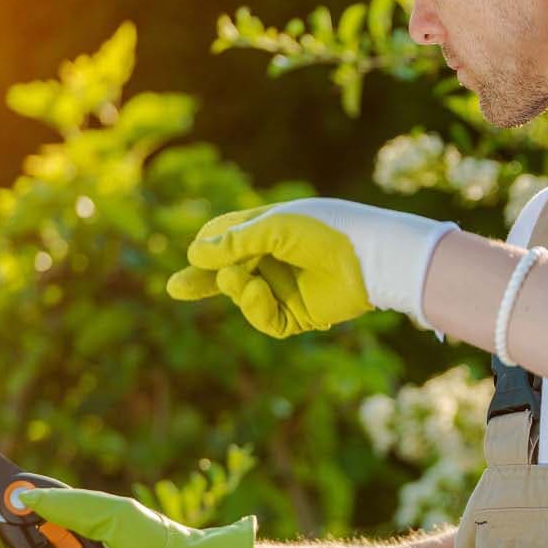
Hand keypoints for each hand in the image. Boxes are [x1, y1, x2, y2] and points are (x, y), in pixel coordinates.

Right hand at [166, 199, 454, 337]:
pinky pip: (267, 318)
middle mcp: (277, 259)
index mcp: (272, 228)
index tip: (197, 250)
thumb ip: (235, 241)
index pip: (230, 236)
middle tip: (175, 288)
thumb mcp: (275, 228)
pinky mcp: (300, 314)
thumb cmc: (327, 230)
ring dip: (236, 288)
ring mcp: (287, 287)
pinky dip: (256, 308)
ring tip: (238, 279)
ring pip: (244, 296)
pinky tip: (257, 292)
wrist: (373, 258)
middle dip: (203, 280)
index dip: (210, 245)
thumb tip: (195, 253)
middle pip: (230, 273)